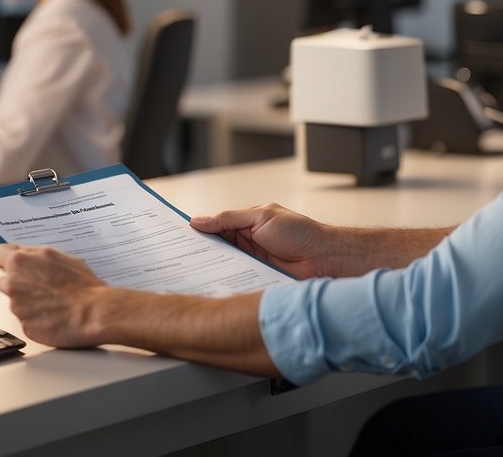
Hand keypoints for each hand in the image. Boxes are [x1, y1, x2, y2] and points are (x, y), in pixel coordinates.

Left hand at [0, 243, 106, 347]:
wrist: (94, 312)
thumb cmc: (83, 285)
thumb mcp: (59, 257)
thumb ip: (36, 256)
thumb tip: (27, 257)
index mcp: (20, 261)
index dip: (3, 260)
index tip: (7, 264)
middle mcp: (13, 282)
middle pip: (4, 280)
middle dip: (17, 283)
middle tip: (39, 286)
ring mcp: (17, 305)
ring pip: (15, 301)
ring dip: (27, 301)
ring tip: (52, 302)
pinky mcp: (24, 325)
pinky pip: (26, 319)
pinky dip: (36, 318)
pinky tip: (54, 315)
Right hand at [190, 203, 337, 278]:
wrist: (326, 259)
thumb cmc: (300, 233)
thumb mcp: (261, 217)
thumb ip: (229, 218)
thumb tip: (199, 220)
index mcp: (247, 224)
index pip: (216, 227)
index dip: (198, 230)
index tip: (176, 235)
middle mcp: (247, 244)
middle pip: (216, 248)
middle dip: (199, 252)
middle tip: (176, 258)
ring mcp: (252, 264)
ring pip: (224, 266)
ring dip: (211, 269)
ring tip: (189, 273)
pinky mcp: (257, 281)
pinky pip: (237, 281)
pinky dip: (226, 283)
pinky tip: (212, 286)